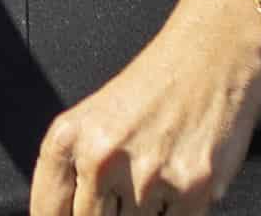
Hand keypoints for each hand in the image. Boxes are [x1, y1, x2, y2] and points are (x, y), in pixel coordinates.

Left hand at [31, 0, 260, 215]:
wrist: (211, 59)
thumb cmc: (153, 89)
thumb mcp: (95, 120)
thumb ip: (74, 170)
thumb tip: (69, 214)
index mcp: (69, 138)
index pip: (50, 210)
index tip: (77, 215)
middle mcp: (101, 158)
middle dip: (110, 213)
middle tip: (125, 191)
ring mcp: (147, 177)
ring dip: (144, 212)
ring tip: (156, 178)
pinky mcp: (192, 190)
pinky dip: (176, 213)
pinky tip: (179, 183)